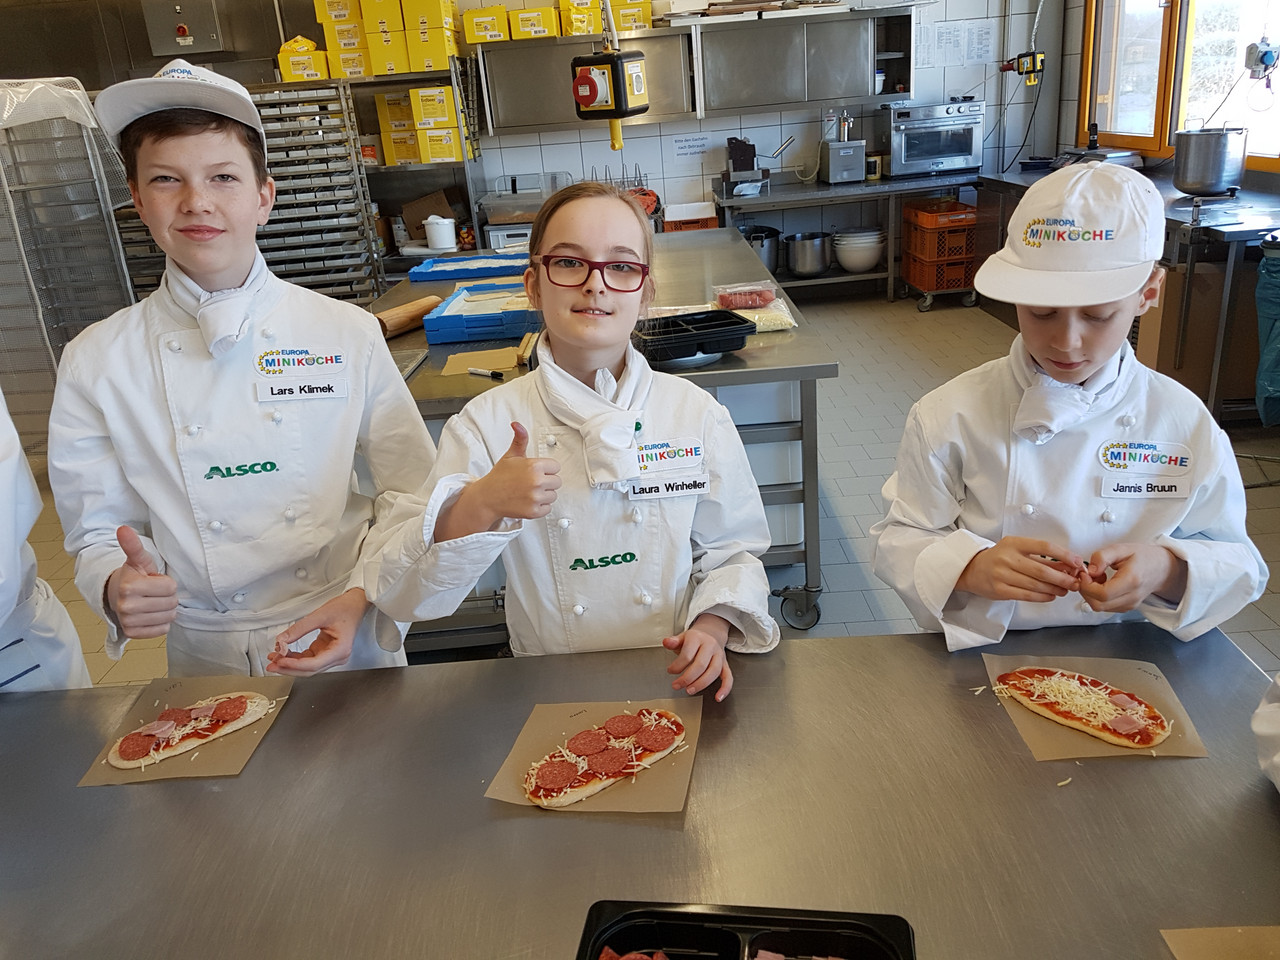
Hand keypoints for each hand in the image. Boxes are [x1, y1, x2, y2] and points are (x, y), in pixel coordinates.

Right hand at [105, 525, 177, 638]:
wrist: (117, 596)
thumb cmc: (134, 576)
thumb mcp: (138, 560)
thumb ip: (133, 545)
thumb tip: (123, 529)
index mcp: (129, 586)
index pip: (171, 587)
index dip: (167, 582)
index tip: (154, 580)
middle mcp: (126, 606)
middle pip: (172, 603)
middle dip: (168, 596)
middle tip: (154, 592)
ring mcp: (128, 621)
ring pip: (169, 617)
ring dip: (166, 610)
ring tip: (152, 602)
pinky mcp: (132, 633)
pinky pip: (162, 630)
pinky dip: (161, 623)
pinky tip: (151, 614)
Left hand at [266, 588, 368, 675]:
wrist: (355, 604)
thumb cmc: (345, 609)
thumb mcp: (320, 616)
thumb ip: (299, 629)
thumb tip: (282, 641)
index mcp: (340, 650)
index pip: (313, 664)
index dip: (294, 664)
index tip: (279, 660)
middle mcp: (338, 657)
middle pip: (309, 670)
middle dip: (289, 668)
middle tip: (271, 665)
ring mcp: (332, 656)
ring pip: (307, 667)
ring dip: (290, 664)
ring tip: (274, 659)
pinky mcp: (326, 652)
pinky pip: (308, 659)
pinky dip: (295, 658)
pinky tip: (283, 655)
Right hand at [437, 422, 561, 539]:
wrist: (487, 498)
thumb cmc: (500, 477)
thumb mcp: (510, 456)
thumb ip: (520, 439)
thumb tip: (517, 424)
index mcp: (534, 466)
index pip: (556, 467)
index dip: (546, 469)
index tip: (535, 472)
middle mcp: (536, 482)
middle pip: (557, 482)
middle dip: (546, 482)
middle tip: (531, 482)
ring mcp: (535, 498)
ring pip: (553, 495)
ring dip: (544, 495)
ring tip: (528, 492)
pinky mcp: (534, 511)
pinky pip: (548, 508)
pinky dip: (540, 507)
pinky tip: (528, 501)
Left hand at [663, 613, 733, 701]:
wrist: (711, 633)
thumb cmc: (694, 639)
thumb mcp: (682, 637)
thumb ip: (673, 641)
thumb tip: (666, 642)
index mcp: (697, 638)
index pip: (687, 654)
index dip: (677, 665)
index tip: (670, 671)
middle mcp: (710, 646)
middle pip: (701, 664)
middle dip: (687, 678)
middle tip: (677, 685)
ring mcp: (719, 655)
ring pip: (714, 671)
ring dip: (701, 684)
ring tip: (689, 691)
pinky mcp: (725, 664)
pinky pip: (728, 677)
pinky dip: (725, 688)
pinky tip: (718, 698)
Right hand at [955, 536, 1084, 602]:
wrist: (972, 569)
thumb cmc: (999, 558)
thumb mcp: (1017, 551)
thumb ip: (1041, 558)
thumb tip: (1068, 566)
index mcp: (1013, 543)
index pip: (1044, 547)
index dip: (1064, 555)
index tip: (1077, 562)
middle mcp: (1007, 558)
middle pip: (1042, 570)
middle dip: (1063, 578)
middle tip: (1075, 582)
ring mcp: (1002, 575)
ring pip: (1036, 585)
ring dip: (1055, 589)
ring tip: (1065, 590)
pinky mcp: (1000, 590)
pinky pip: (1027, 595)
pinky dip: (1042, 597)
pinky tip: (1051, 595)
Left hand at [1078, 543, 1186, 612]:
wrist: (1162, 568)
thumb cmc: (1143, 557)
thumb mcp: (1122, 549)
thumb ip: (1102, 557)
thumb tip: (1090, 570)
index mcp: (1132, 580)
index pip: (1103, 594)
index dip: (1087, 586)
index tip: (1084, 574)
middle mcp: (1132, 596)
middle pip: (1098, 604)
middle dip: (1086, 591)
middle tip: (1087, 576)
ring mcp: (1130, 604)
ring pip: (1100, 608)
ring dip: (1091, 594)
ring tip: (1097, 578)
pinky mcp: (1127, 607)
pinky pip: (1105, 607)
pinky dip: (1098, 597)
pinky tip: (1103, 584)